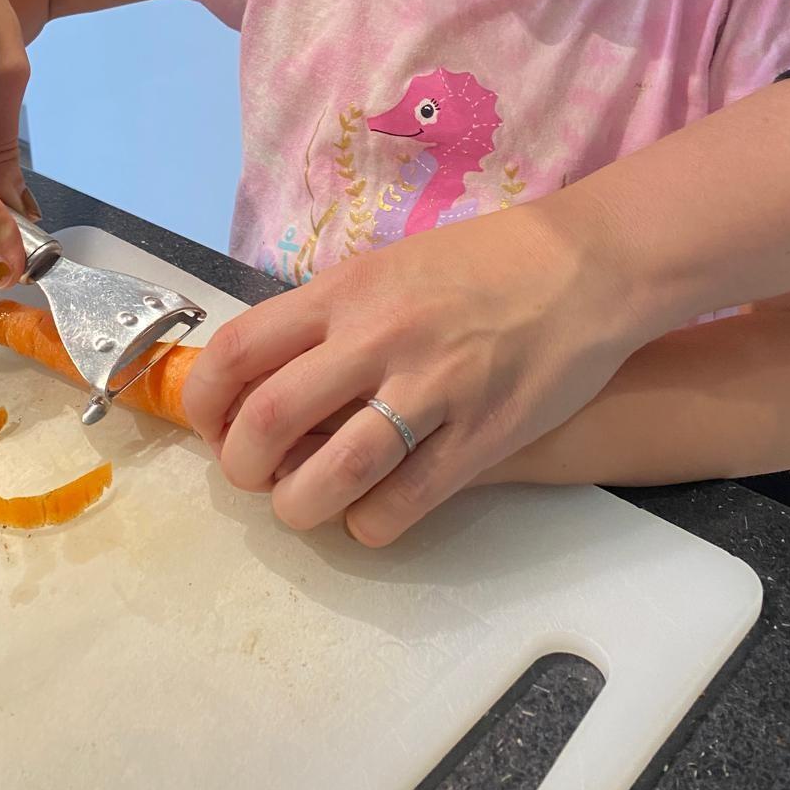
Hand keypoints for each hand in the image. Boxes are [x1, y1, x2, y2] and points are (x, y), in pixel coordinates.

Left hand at [182, 198, 641, 545]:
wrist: (585, 265)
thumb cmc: (480, 264)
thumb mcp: (385, 268)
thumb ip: (327, 319)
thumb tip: (262, 380)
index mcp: (344, 292)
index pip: (237, 351)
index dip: (204, 403)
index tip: (214, 427)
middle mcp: (376, 338)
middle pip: (268, 422)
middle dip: (243, 467)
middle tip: (257, 475)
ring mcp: (431, 390)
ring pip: (330, 476)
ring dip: (299, 508)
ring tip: (304, 505)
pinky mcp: (480, 437)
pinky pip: (402, 505)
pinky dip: (369, 525)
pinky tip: (370, 514)